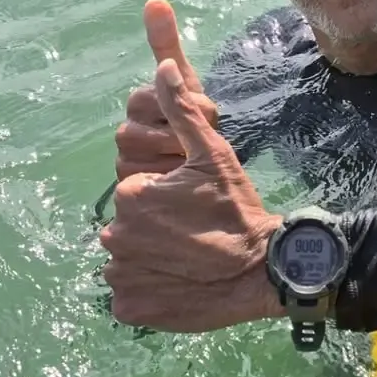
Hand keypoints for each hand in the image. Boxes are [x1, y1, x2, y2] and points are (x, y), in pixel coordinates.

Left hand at [100, 36, 284, 332]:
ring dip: (151, 257)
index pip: (138, 190)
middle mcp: (115, 236)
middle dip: (156, 225)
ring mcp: (120, 277)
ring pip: (129, 258)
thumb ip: (181, 109)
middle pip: (131, 225)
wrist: (261, 270)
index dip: (166, 195)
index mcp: (131, 194)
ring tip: (190, 256)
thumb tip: (162, 67)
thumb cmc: (236, 207)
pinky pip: (130, 293)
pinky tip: (180, 281)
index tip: (194, 203)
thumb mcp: (213, 153)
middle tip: (195, 230)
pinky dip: (149, 288)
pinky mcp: (128, 309)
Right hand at [115, 0, 217, 179]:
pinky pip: (139, 187)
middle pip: (134, 132)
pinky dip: (164, 182)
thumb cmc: (197, 121)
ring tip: (192, 161)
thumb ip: (167, 43)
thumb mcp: (189, 83)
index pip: (145, 99)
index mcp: (138, 105)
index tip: (201, 109)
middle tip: (196, 138)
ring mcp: (125, 162)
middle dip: (175, 134)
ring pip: (134, 160)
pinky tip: (182, 179)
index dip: (177, 105)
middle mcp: (125, 133)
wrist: (212, 172)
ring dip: (170, 161)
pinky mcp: (131, 193)